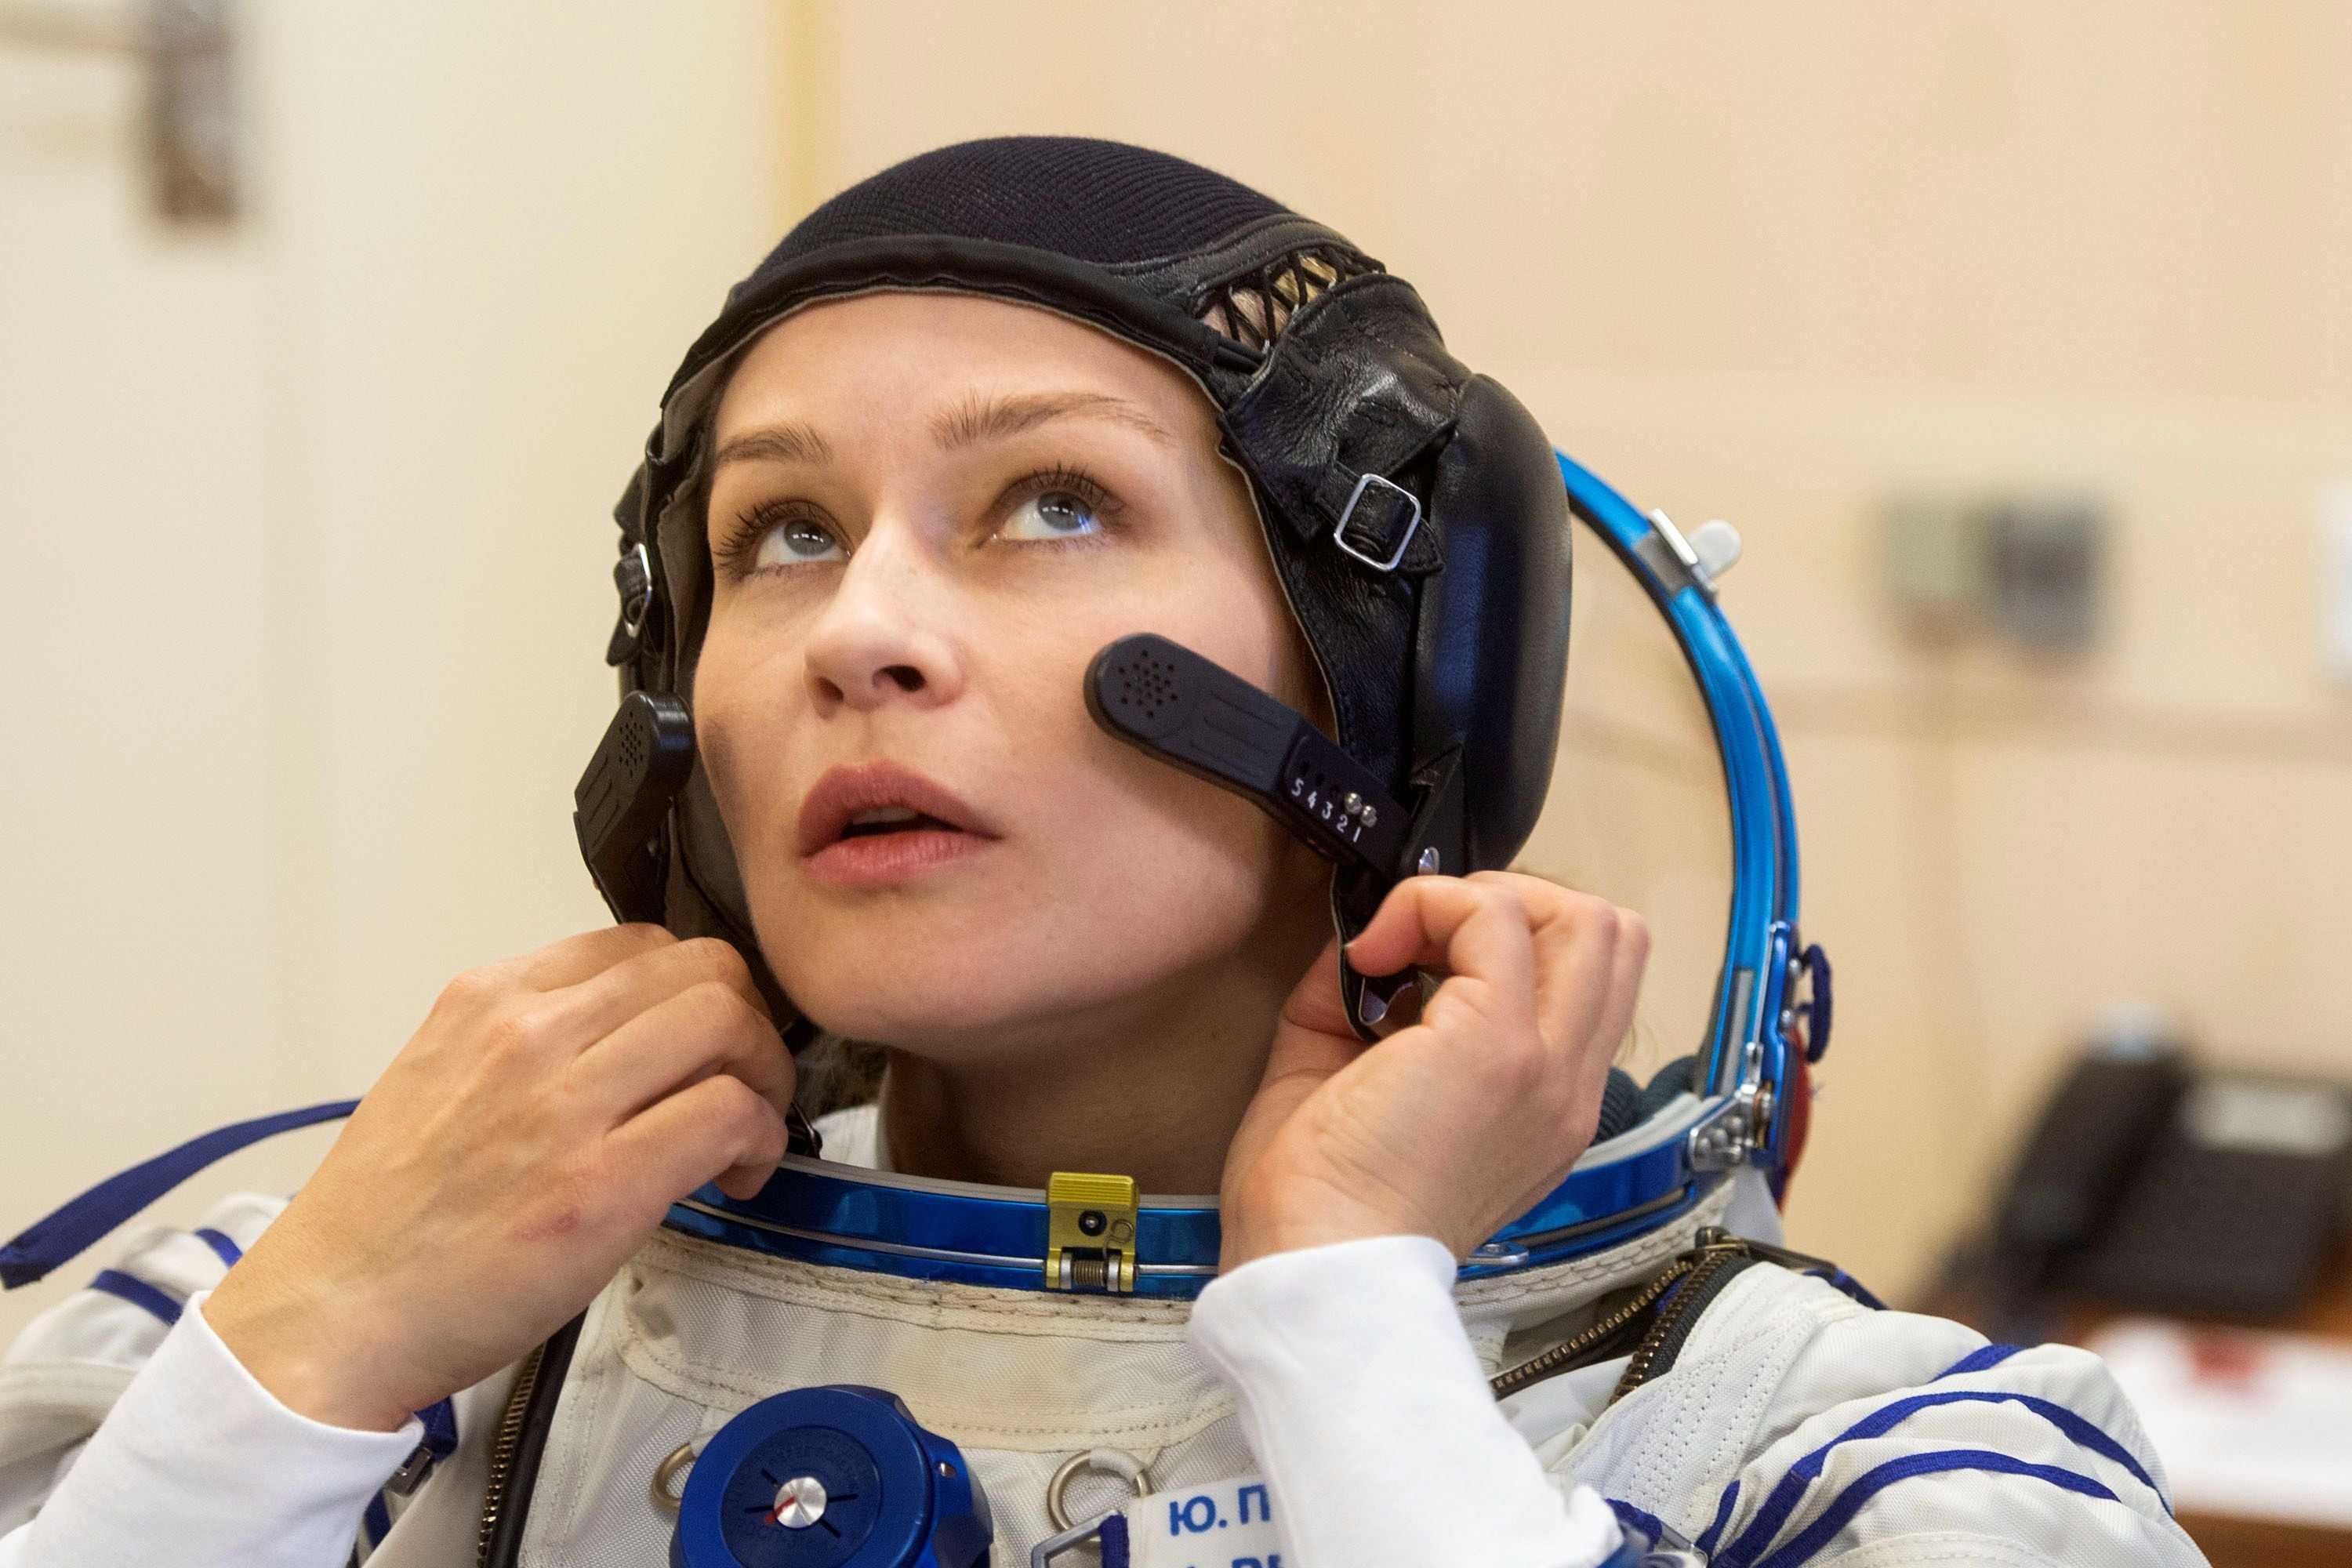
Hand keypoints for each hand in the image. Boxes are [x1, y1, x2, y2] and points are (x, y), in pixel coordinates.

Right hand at [203, 926, 793, 1431]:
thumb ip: (532, 1041)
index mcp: (488, 998)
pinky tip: (736, 1175)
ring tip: (742, 1134)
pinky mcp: (601, 1185)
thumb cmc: (390, 1217)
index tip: (698, 1048)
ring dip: (764, 1077)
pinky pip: (729, 1113)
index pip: (642, 944)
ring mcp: (565, 1106)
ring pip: (728, 1021)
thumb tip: (630, 1040)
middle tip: (741, 1088)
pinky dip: (761, 1137)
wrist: (332, 1315)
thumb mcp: (441, 1076)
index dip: (694, 993)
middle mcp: (529, 1033)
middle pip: (704, 969)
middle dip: (748, 1024)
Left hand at [1217, 873, 1647, 1269]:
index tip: (1425, 958)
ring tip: (1412, 941)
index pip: (1592, 982)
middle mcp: (1565, 1089)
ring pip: (1589, 917)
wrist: (1317, 1271)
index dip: (1518, 938)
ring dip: (1487, 900)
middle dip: (1517, 902)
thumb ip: (1374, 1007)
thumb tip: (1364, 946)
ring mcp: (1543, 1065)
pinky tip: (1372, 952)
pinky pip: (1493, 919)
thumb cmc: (1321, 1207)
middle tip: (1431, 938)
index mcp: (1543, 1108)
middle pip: (1613, 936)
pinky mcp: (1498, 1047)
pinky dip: (1428, 905)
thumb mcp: (1361, 1086)